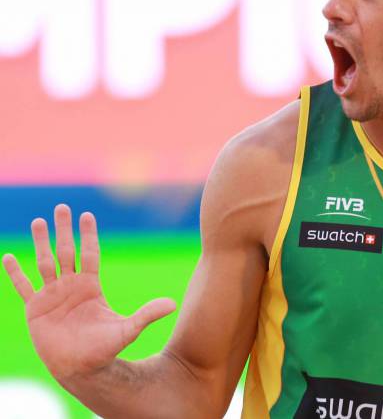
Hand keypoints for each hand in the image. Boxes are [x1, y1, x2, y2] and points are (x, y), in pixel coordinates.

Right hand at [2, 204, 176, 380]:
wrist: (81, 369)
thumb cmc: (105, 350)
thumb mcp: (128, 330)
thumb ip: (147, 315)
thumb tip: (173, 304)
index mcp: (91, 286)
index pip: (89, 254)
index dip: (88, 235)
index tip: (88, 215)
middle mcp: (71, 286)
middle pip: (66, 251)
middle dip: (64, 229)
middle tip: (61, 206)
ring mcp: (52, 296)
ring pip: (44, 262)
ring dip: (40, 242)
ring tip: (38, 221)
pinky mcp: (35, 309)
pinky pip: (23, 287)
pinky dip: (16, 273)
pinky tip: (8, 256)